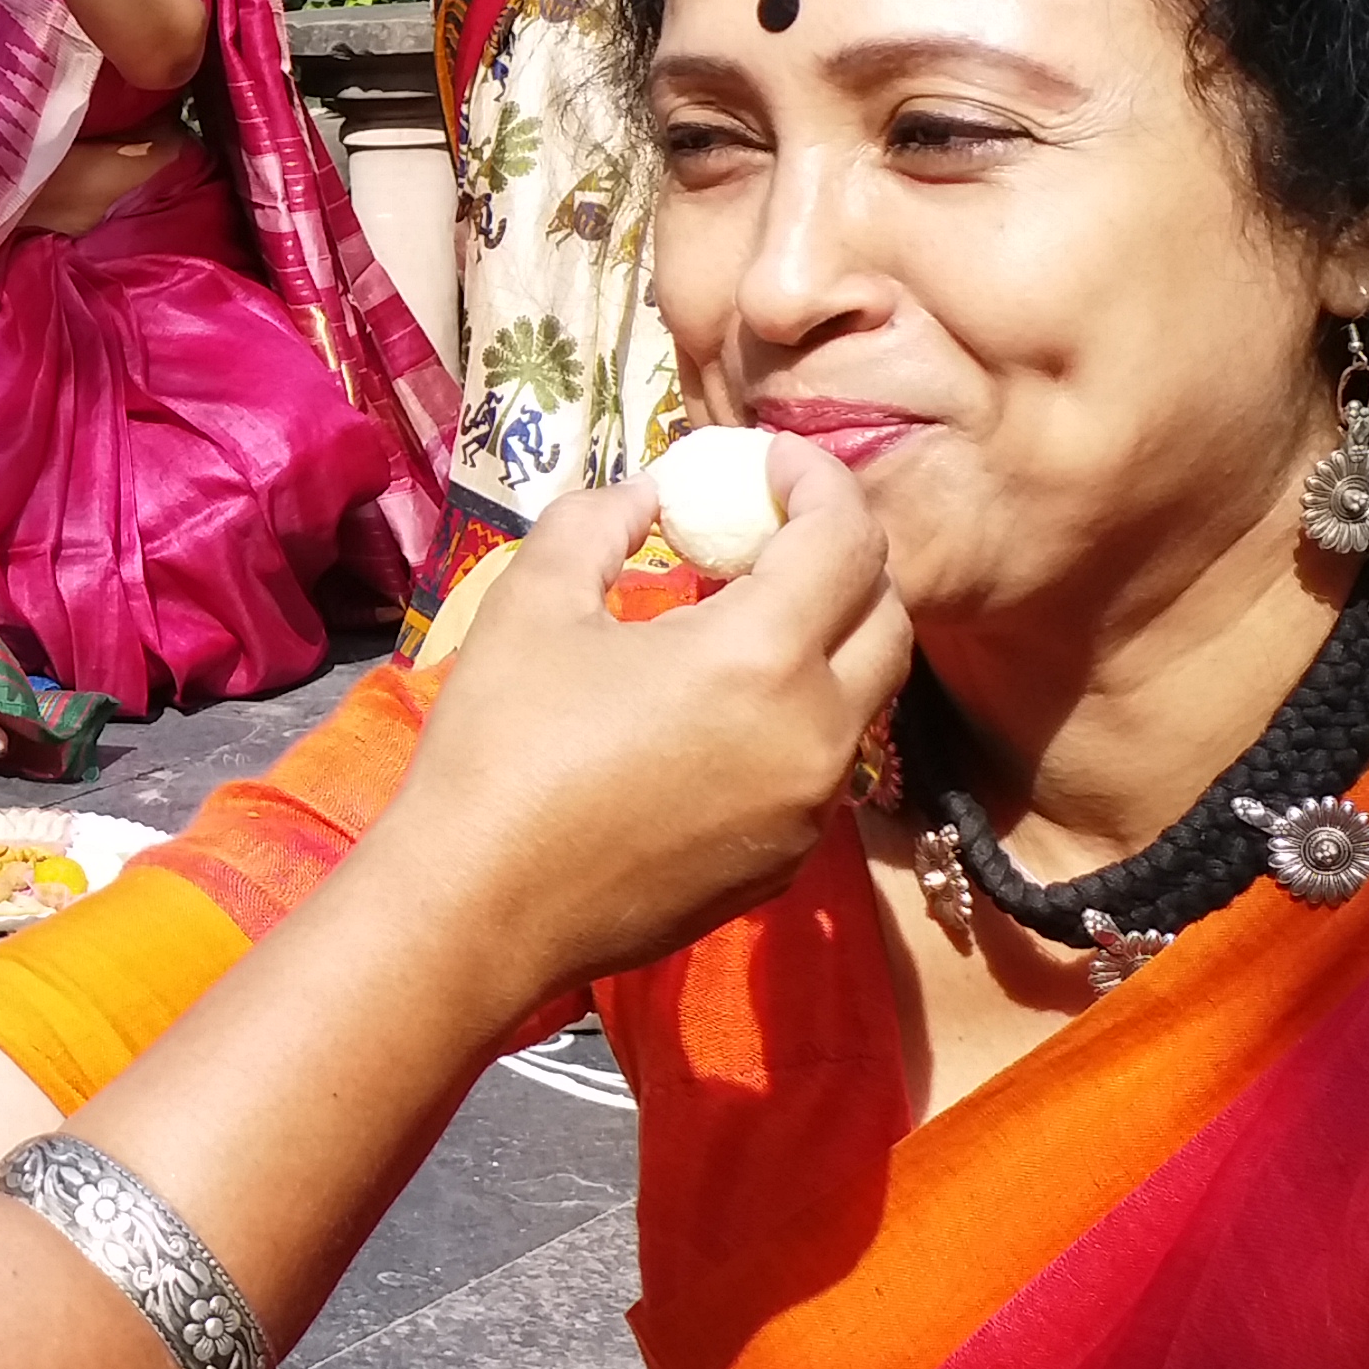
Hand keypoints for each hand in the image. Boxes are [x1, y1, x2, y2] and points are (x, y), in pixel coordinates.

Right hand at [355, 439, 910, 999]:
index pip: (847, 538)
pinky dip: (796, 716)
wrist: (480, 907)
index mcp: (762, 656)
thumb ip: (601, 521)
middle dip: (843, 559)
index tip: (769, 461)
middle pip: (888, 616)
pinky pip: (823, 766)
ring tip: (741, 620)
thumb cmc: (498, 746)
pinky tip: (717, 713)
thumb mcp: (533, 601)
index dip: (818, 480)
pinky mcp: (787, 862)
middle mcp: (817, 733)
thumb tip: (649, 494)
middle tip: (771, 535)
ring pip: (866, 697)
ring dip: (827, 640)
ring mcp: (810, 808)